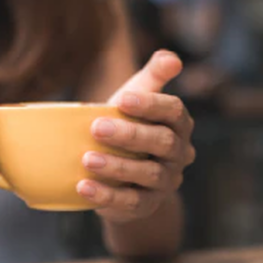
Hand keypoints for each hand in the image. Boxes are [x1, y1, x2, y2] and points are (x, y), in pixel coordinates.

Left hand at [77, 50, 195, 222]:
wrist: (125, 173)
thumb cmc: (130, 127)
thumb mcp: (138, 100)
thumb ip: (153, 77)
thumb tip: (171, 57)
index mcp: (179, 124)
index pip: (174, 111)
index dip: (150, 105)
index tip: (121, 100)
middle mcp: (179, 153)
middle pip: (163, 142)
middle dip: (130, 135)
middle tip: (96, 128)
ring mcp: (166, 182)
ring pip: (149, 173)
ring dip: (118, 166)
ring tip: (87, 159)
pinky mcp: (147, 205)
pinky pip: (131, 202)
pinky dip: (107, 195)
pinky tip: (83, 187)